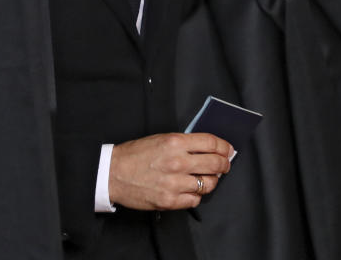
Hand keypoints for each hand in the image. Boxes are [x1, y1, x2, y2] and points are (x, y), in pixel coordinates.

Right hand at [108, 133, 233, 210]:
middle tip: (224, 165)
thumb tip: (206, 148)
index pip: (211, 143)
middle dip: (224, 165)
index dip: (224, 147)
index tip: (228, 150)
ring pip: (208, 184)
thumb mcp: (159, 139)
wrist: (112, 173)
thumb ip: (183, 143)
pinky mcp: (169, 200)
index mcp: (174, 142)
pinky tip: (189, 190)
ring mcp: (174, 183)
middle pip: (215, 164)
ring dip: (210, 181)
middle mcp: (177, 162)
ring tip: (205, 179)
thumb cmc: (134, 155)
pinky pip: (194, 200)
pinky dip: (195, 195)